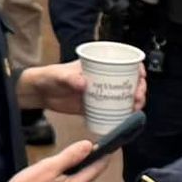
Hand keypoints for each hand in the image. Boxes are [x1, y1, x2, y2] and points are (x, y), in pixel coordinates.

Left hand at [21, 60, 146, 114]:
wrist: (40, 93)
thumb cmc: (49, 77)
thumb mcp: (60, 75)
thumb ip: (70, 78)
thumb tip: (83, 83)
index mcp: (99, 65)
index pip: (124, 63)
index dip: (137, 69)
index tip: (141, 77)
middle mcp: (104, 78)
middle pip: (129, 82)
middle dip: (139, 89)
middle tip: (137, 97)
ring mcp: (101, 93)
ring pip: (125, 97)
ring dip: (134, 103)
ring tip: (134, 109)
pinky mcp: (97, 106)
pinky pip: (114, 110)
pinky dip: (123, 114)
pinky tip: (127, 118)